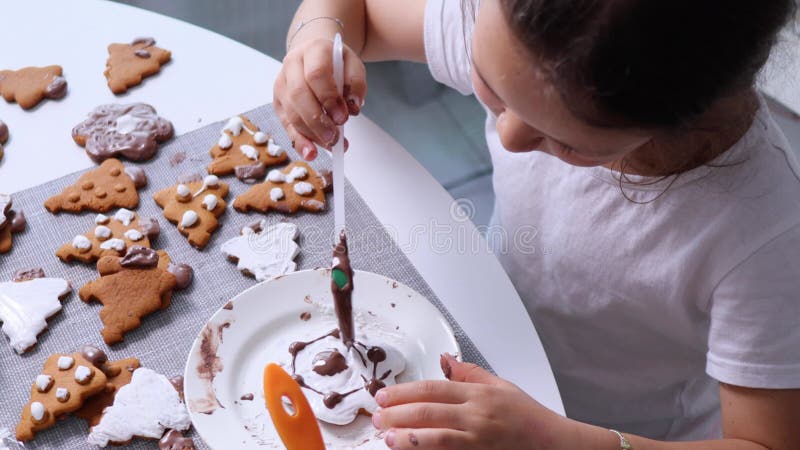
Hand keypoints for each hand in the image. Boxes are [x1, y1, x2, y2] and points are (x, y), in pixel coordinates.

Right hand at [274, 37, 365, 159]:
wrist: (314, 55)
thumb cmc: (336, 62)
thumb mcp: (353, 65)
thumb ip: (356, 84)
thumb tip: (352, 108)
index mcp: (312, 51)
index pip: (316, 75)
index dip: (329, 98)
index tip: (343, 117)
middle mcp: (292, 65)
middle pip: (299, 96)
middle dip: (318, 121)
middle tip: (335, 138)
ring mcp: (281, 84)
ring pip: (291, 113)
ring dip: (311, 134)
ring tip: (331, 146)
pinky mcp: (279, 102)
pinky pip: (287, 125)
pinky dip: (300, 141)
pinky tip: (311, 153)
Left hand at [372, 353, 565, 448]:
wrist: (554, 445)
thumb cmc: (529, 418)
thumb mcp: (502, 386)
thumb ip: (470, 374)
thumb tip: (445, 359)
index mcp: (480, 395)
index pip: (433, 389)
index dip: (405, 392)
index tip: (384, 396)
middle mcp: (477, 416)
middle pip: (429, 413)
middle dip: (398, 414)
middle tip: (377, 417)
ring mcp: (479, 441)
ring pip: (436, 438)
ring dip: (408, 438)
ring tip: (388, 438)